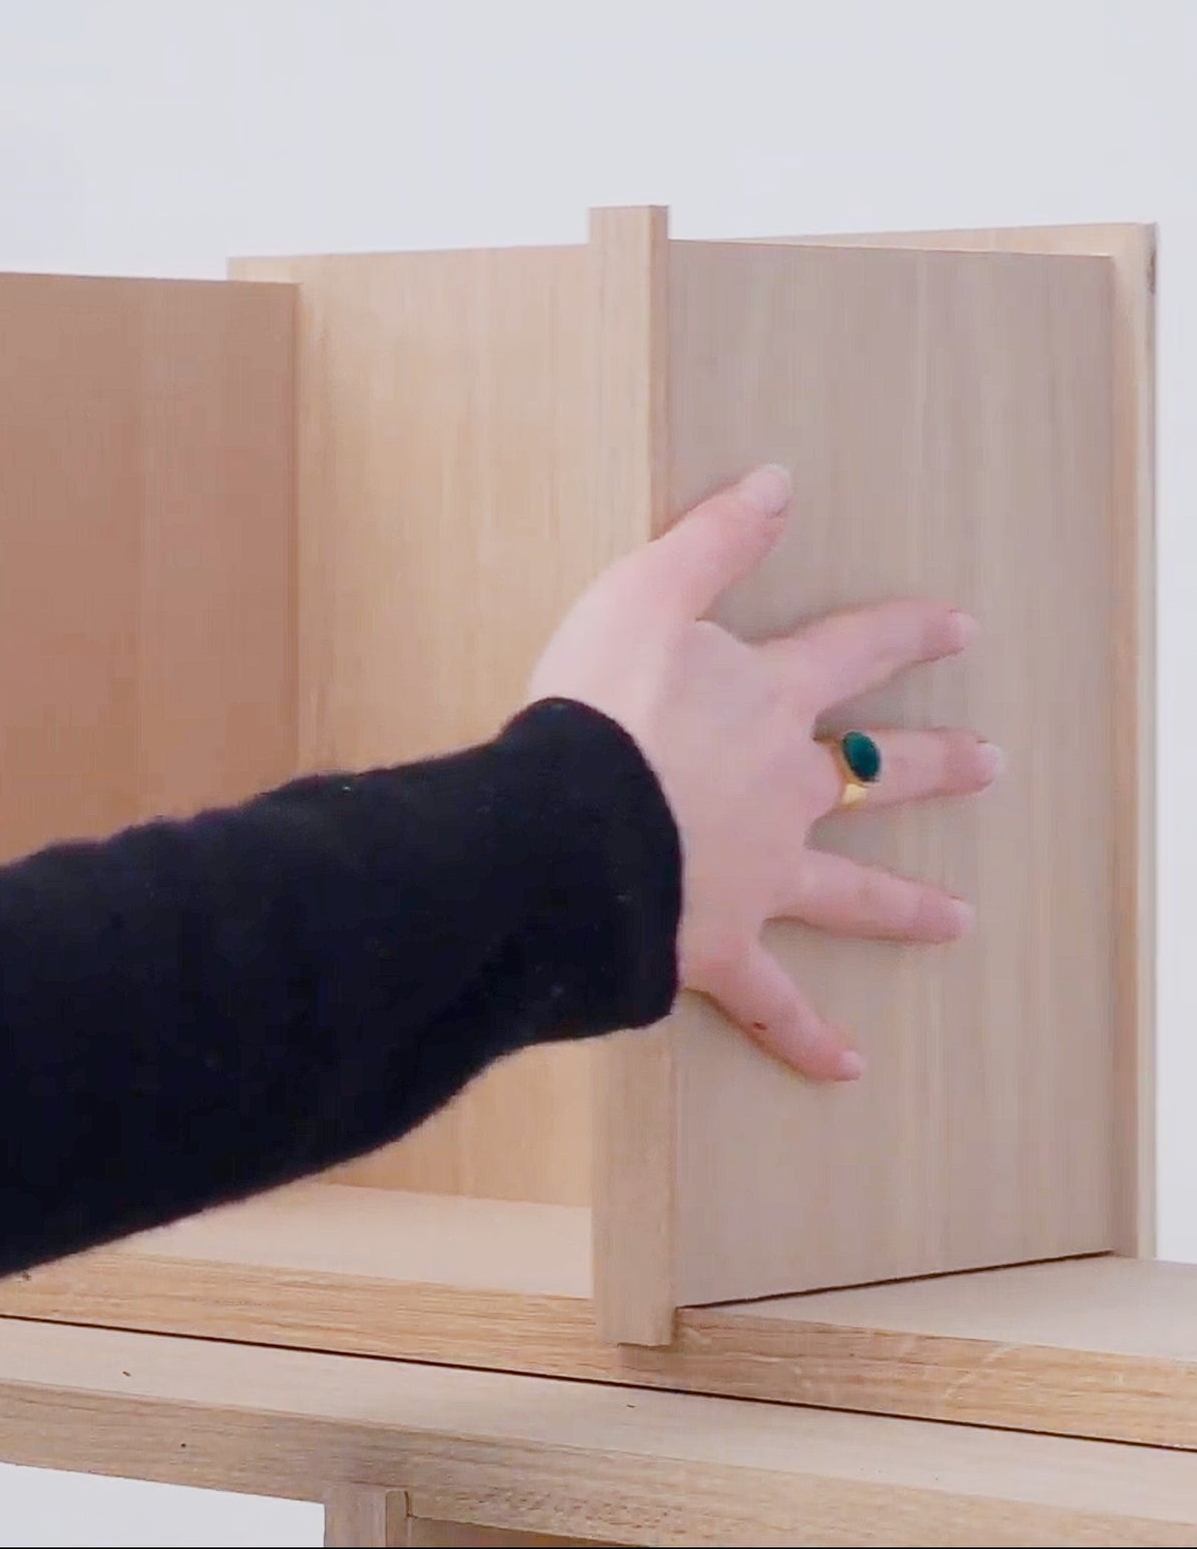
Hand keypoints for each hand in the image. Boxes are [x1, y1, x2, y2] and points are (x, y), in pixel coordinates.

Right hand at [527, 465, 1000, 1080]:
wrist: (563, 825)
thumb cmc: (596, 707)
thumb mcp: (642, 594)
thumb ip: (712, 540)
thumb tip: (778, 483)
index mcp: (766, 703)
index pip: (853, 654)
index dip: (905, 634)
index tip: (960, 628)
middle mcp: (784, 789)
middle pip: (876, 773)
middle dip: (933, 767)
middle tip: (989, 767)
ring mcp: (762, 874)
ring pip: (850, 891)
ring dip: (904, 906)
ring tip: (957, 923)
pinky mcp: (721, 948)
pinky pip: (773, 1004)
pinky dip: (806, 1039)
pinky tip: (847, 1069)